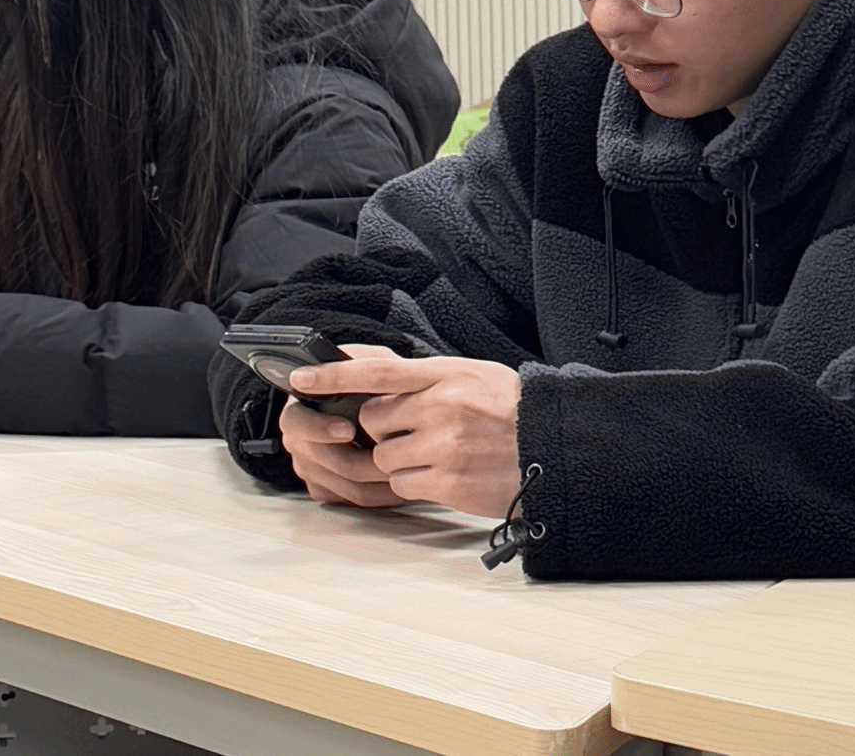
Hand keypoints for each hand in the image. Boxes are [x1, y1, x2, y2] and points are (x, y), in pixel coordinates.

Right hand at [279, 344, 409, 508]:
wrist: (383, 407)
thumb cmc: (374, 381)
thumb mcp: (370, 361)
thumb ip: (358, 363)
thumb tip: (339, 367)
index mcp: (299, 408)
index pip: (296, 422)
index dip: (320, 428)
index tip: (348, 429)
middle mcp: (298, 441)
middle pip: (321, 462)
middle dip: (359, 461)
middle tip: (389, 458)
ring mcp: (311, 468)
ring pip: (341, 486)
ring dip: (375, 482)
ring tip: (405, 471)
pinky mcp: (327, 489)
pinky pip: (350, 500)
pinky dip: (379, 495)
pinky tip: (402, 483)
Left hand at [289, 348, 522, 518]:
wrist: (554, 449)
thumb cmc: (511, 409)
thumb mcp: (471, 374)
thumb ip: (422, 373)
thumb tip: (368, 370)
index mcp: (446, 374)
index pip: (378, 370)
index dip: (334, 373)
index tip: (301, 377)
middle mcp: (442, 408)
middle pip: (373, 419)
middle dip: (382, 429)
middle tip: (411, 430)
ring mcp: (444, 447)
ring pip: (384, 456)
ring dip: (399, 459)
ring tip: (435, 454)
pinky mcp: (448, 483)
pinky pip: (403, 484)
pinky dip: (415, 482)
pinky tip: (442, 474)